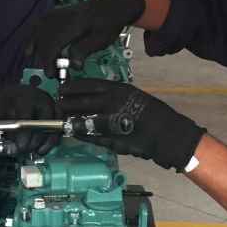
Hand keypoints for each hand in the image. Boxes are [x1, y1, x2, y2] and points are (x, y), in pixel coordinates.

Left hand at [0, 84, 61, 154]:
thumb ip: (10, 132)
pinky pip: (59, 127)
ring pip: (56, 124)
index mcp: (27, 97)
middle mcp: (43, 99)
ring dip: (48, 141)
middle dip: (37, 139)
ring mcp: (52, 105)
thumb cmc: (7, 104)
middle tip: (27, 149)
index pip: (28, 116)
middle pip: (46, 121)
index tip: (20, 146)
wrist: (13, 94)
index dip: (25, 134)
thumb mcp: (2, 115)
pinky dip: (52, 140)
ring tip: (37, 151)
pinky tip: (42, 148)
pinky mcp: (57, 112)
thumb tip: (15, 150)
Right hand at [25, 0, 144, 77]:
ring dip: (33, 42)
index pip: (52, 43)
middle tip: (49, 71)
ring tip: (28, 54)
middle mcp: (61, 17)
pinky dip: (34, 31)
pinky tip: (32, 39)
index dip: (49, 60)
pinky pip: (41, 21)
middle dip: (43, 56)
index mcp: (72, 24)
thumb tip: (73, 65)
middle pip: (44, 37)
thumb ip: (85, 49)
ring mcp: (59, 13)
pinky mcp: (59, 13)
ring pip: (39, 28)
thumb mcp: (101, 39)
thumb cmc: (109, 23)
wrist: (114, 5)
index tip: (51, 74)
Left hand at [59, 78, 204, 170]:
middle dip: (67, 103)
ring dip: (71, 120)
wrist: (166, 133)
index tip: (63, 88)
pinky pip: (91, 136)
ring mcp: (110, 124)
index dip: (73, 87)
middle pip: (81, 103)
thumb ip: (113, 96)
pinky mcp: (111, 140)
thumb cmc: (152, 112)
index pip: (88, 86)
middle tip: (59, 103)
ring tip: (64, 118)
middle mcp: (112, 104)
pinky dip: (81, 133)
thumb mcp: (132, 95)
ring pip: (82, 121)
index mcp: (118, 90)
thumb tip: (94, 97)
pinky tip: (75, 131)